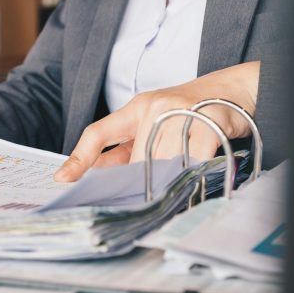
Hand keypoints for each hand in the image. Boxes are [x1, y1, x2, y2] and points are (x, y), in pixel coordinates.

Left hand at [54, 61, 260, 181]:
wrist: (231, 92)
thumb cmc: (185, 113)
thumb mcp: (150, 125)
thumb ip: (124, 149)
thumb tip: (91, 176)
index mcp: (136, 108)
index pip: (98, 133)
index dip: (79, 158)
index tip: (62, 179)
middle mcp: (155, 107)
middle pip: (135, 161)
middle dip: (139, 183)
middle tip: (142, 199)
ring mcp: (181, 112)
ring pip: (163, 164)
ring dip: (167, 181)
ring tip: (175, 186)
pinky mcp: (207, 121)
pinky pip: (192, 160)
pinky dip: (192, 173)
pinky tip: (194, 176)